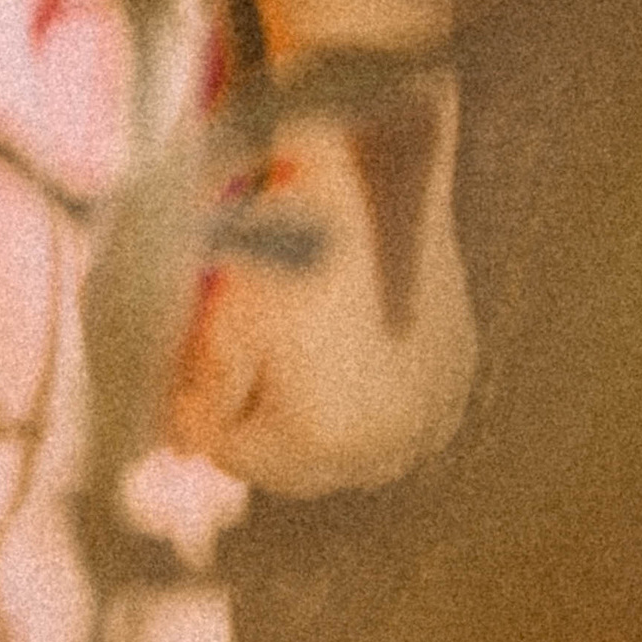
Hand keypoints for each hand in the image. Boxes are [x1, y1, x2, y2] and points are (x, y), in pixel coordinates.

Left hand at [166, 75, 475, 497]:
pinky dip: (370, 391)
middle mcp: (388, 447)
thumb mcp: (222, 323)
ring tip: (294, 348)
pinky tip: (349, 342)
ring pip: (353, 444)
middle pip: (298, 464)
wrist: (372, 177)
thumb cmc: (286, 246)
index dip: (204, 414)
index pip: (237, 457)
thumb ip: (202, 394)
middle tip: (238, 357)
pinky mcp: (457, 377)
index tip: (190, 369)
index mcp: (322, 441)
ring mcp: (431, 415)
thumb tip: (184, 444)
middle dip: (260, 422)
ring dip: (318, 415)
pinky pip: (398, 410)